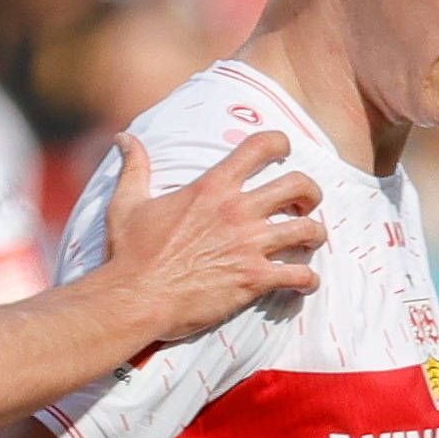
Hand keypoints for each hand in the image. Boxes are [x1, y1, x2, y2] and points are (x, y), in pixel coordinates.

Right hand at [102, 133, 324, 344]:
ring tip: (309, 242)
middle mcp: (237, 211)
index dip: (280, 143)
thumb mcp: (127, 203)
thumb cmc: (129, 254)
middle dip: (310, 192)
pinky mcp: (253, 280)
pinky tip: (304, 283)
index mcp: (211, 187)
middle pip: (298, 185)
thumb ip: (134, 168)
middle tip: (305, 204)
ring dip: (315, 235)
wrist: (134, 299)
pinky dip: (308, 280)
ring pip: (308, 230)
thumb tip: (123, 138)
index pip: (260, 146)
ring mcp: (249, 245)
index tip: (284, 152)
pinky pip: (299, 276)